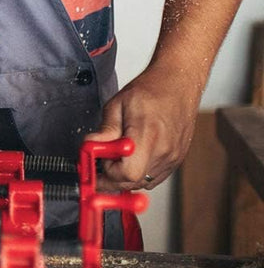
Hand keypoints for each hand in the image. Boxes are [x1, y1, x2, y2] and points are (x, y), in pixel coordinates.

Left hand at [83, 65, 200, 191]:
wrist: (177, 84)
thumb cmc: (150, 90)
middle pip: (134, 182)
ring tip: (115, 158)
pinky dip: (139, 173)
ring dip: (125, 177)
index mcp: (148, 135)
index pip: (128, 172)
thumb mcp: (118, 104)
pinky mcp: (176, 160)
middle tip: (98, 165)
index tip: (97, 163)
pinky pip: (154, 177)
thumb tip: (90, 146)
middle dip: (112, 178)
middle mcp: (164, 151)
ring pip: (143, 183)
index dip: (108, 172)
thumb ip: (106, 129)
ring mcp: (173, 158)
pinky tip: (130, 158)